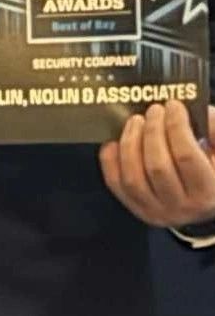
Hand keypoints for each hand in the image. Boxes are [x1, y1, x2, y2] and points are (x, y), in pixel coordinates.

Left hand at [99, 101, 214, 227]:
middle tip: (153, 110)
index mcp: (209, 192)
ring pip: (133, 177)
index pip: (187, 157)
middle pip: (158, 166)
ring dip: (130, 143)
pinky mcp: (135, 209)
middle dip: (152, 132)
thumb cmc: (212, 170)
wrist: (202, 204)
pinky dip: (111, 160)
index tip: (172, 105)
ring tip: (135, 120)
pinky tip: (116, 141)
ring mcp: (156, 210)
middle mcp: (182, 207)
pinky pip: (115, 183)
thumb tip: (201, 112)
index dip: (177, 127)